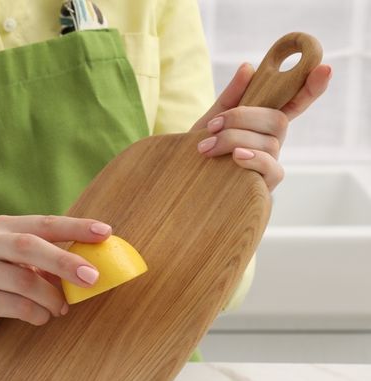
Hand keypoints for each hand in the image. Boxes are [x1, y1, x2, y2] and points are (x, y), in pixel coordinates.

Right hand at [0, 215, 112, 338]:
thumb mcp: (18, 262)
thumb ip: (47, 259)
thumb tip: (94, 264)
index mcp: (4, 227)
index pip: (44, 223)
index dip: (75, 227)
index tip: (106, 232)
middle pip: (29, 246)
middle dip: (64, 261)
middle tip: (93, 277)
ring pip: (24, 281)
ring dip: (51, 297)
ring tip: (62, 308)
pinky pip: (15, 306)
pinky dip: (36, 313)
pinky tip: (42, 317)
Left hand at [190, 62, 331, 190]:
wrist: (182, 183)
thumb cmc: (200, 151)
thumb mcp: (209, 121)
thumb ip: (230, 97)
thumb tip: (248, 68)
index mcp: (261, 123)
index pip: (293, 103)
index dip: (311, 87)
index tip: (324, 68)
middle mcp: (271, 142)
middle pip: (277, 120)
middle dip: (243, 118)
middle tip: (212, 126)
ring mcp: (269, 164)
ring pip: (270, 143)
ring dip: (235, 140)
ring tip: (206, 147)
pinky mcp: (264, 185)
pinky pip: (273, 169)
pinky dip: (255, 159)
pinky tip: (237, 157)